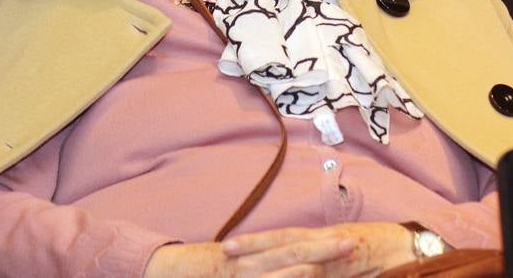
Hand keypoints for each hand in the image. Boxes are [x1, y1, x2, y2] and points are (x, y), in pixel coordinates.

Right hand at [143, 234, 353, 277]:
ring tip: (334, 261)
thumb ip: (258, 261)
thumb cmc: (199, 268)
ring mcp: (239, 273)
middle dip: (322, 248)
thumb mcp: (234, 262)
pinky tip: (300, 277)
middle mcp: (248, 261)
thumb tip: (288, 263)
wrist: (161, 269)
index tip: (347, 239)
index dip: (318, 243)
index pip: (290, 244)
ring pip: (276, 270)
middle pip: (290, 251)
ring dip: (306, 267)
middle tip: (351, 243)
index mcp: (252, 253)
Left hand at [224, 223, 414, 276]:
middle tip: (227, 251)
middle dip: (258, 248)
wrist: (419, 251)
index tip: (231, 245)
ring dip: (277, 267)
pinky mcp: (353, 271)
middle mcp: (333, 245)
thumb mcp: (348, 251)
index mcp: (328, 238)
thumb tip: (298, 267)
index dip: (260, 240)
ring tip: (247, 267)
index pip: (289, 238)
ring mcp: (344, 259)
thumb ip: (324, 259)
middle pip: (290, 246)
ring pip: (305, 263)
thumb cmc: (384, 251)